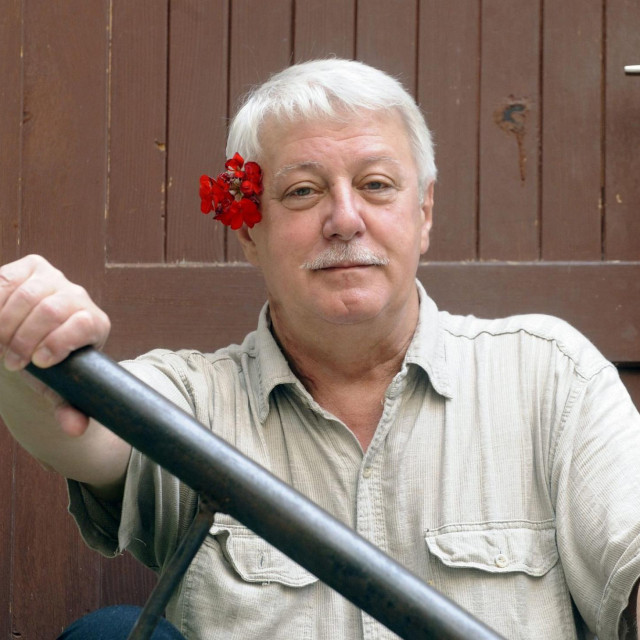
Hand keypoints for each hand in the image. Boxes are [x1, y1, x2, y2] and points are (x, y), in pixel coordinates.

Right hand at [0, 255, 110, 434]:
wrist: (32, 339)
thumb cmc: (50, 366)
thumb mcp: (61, 388)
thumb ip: (69, 409)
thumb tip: (74, 429)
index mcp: (95, 323)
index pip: (84, 324)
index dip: (60, 342)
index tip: (40, 363)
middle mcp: (78, 296)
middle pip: (52, 309)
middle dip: (26, 339)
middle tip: (13, 362)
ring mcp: (53, 278)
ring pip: (27, 294)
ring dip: (6, 324)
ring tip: (0, 345)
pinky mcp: (27, 268)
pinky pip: (6, 280)